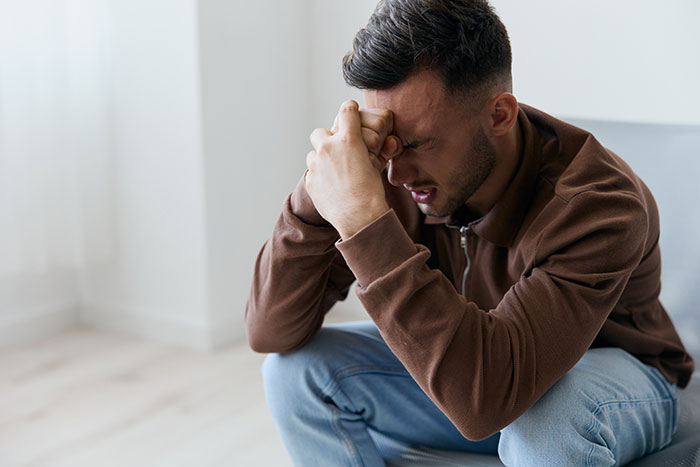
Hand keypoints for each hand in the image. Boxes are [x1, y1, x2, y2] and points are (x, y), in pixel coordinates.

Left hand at [305, 100, 392, 238]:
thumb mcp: (375, 165)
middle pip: (319, 133)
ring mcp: (316, 164)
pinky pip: (312, 174)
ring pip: (313, 155)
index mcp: (349, 139)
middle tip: (335, 150)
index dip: (349, 109)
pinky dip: (320, 178)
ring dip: (321, 161)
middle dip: (326, 140)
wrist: (359, 216)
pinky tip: (331, 188)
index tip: (349, 110)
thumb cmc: (371, 191)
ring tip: (334, 174)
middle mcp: (329, 148)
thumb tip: (379, 144)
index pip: (346, 111)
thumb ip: (369, 151)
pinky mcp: (310, 181)